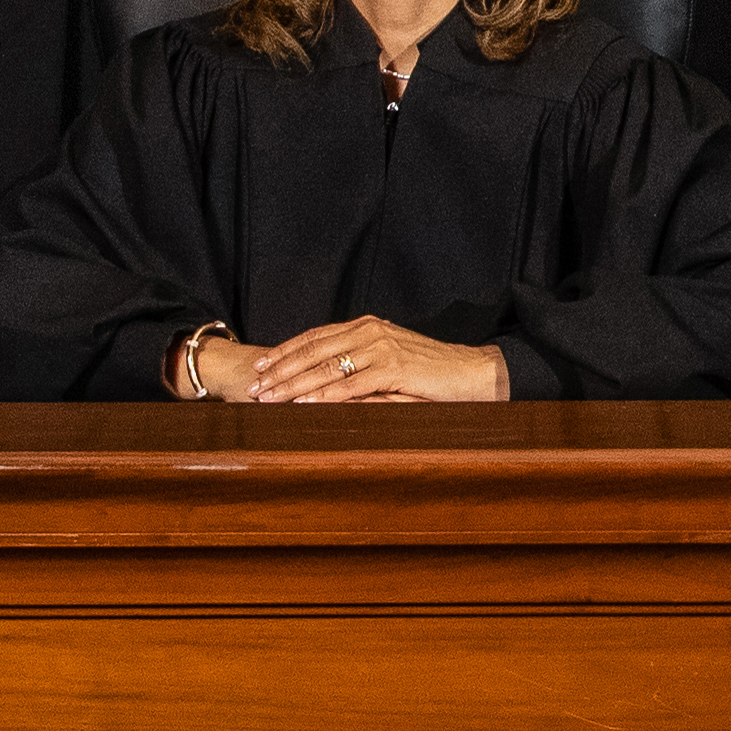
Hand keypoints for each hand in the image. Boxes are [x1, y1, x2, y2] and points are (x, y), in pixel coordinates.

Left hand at [226, 317, 507, 403]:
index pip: (316, 336)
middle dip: (281, 369)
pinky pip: (351, 386)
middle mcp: (371, 331)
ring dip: (294, 385)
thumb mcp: (392, 360)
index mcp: (368, 326)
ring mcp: (382, 349)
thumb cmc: (433, 371)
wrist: (474, 372)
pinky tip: (305, 405)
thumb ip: (361, 365)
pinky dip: (325, 397)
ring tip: (270, 398)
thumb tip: (325, 381)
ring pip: (326, 368)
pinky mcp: (393, 370)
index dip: (286, 350)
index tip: (262, 364)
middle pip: (314, 350)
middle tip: (255, 385)